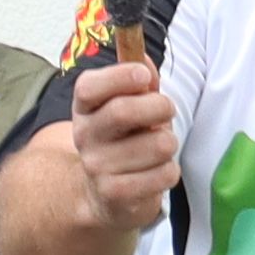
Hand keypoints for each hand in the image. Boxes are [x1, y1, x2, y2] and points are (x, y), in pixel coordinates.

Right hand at [63, 55, 178, 228]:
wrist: (103, 196)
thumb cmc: (124, 141)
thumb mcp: (130, 105)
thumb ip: (140, 81)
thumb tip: (144, 58)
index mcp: (85, 109)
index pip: (89, 86)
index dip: (119, 76)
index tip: (144, 76)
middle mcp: (85, 137)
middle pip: (123, 111)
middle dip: (159, 107)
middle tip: (167, 111)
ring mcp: (97, 167)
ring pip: (156, 145)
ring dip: (168, 143)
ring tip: (158, 148)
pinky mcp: (115, 194)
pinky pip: (162, 175)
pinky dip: (169, 172)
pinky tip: (155, 173)